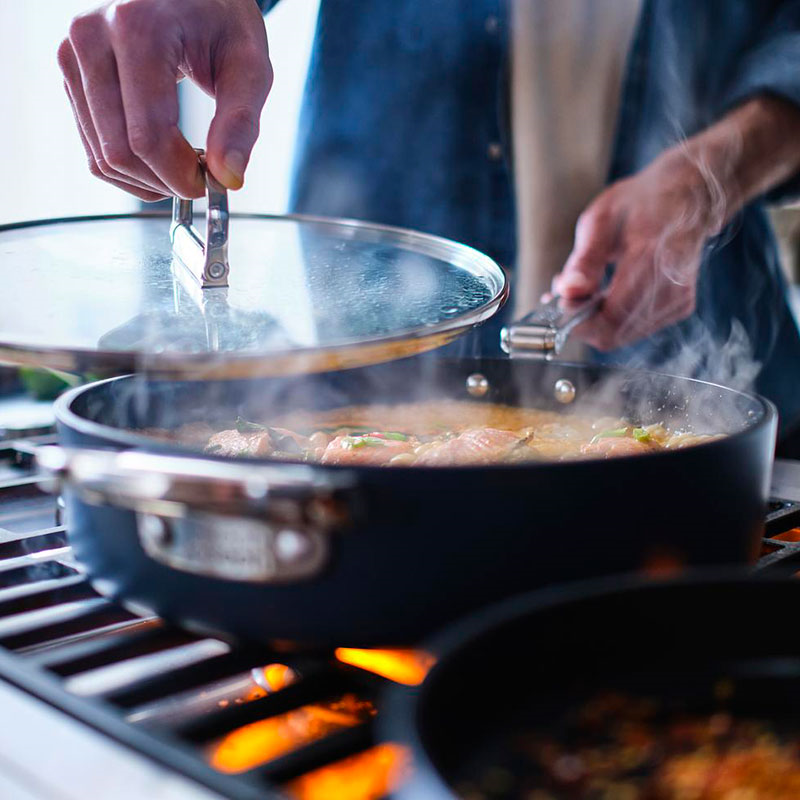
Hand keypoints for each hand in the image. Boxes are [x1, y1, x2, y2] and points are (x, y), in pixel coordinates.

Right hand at [58, 0, 271, 200]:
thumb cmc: (222, 22)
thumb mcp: (249, 66)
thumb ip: (241, 123)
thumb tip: (228, 178)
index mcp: (136, 27)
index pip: (147, 134)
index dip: (180, 175)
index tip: (211, 184)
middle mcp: (92, 36)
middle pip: (119, 151)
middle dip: (165, 181)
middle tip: (201, 177)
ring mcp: (72, 55)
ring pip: (101, 158)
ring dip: (148, 181)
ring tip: (184, 163)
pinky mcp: (69, 74)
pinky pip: (93, 150)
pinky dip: (129, 171)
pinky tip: (161, 160)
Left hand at [551, 147, 720, 350]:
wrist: (684, 198)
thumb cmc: (639, 204)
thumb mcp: (600, 220)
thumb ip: (583, 260)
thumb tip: (567, 292)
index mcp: (652, 258)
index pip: (610, 316)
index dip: (577, 320)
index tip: (555, 304)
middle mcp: (671, 285)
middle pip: (614, 333)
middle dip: (581, 321)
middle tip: (564, 297)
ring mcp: (679, 299)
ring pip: (622, 335)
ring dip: (596, 321)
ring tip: (585, 291)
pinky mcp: (680, 307)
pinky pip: (635, 328)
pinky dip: (614, 318)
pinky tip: (607, 293)